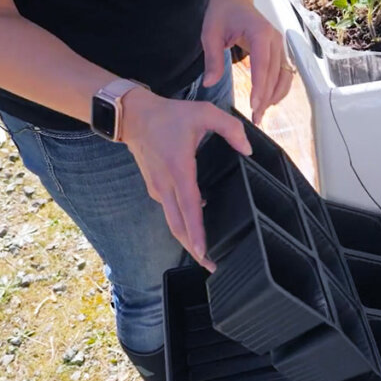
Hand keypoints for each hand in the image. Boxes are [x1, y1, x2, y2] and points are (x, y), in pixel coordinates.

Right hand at [122, 88, 251, 270]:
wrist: (133, 115)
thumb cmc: (169, 115)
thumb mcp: (205, 113)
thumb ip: (231, 129)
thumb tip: (248, 150)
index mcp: (179, 170)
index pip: (189, 208)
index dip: (197, 233)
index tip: (204, 253)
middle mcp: (166, 185)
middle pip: (178, 226)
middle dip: (194, 249)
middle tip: (212, 266)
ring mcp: (158, 189)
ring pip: (173, 222)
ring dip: (188, 238)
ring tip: (208, 252)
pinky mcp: (155, 188)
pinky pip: (171, 211)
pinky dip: (182, 223)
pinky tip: (198, 225)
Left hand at [201, 0, 291, 125]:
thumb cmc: (222, 11)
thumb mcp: (210, 34)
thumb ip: (212, 59)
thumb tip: (209, 84)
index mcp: (260, 33)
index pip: (263, 65)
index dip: (259, 87)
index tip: (253, 105)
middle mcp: (275, 39)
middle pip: (274, 75)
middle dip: (265, 98)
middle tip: (255, 118)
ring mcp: (280, 45)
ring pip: (284, 76)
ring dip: (274, 96)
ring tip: (261, 113)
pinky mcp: (279, 50)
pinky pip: (284, 73)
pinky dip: (278, 88)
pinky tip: (268, 101)